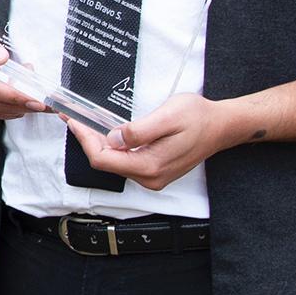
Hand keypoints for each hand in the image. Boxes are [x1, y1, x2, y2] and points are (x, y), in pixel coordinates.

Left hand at [68, 93, 244, 191]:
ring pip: (114, 163)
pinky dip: (112, 147)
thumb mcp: (168, 117)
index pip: (103, 159)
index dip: (84, 140)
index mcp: (151, 166)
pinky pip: (125, 161)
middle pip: (106, 163)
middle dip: (87, 140)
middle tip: (74, 117)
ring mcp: (153, 176)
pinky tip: (106, 132)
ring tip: (86, 122)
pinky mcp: (155, 170)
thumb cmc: (198, 117)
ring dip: (98, 143)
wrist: (222, 126)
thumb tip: (113, 139)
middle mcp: (150, 177)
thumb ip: (139, 131)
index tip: (73, 120)